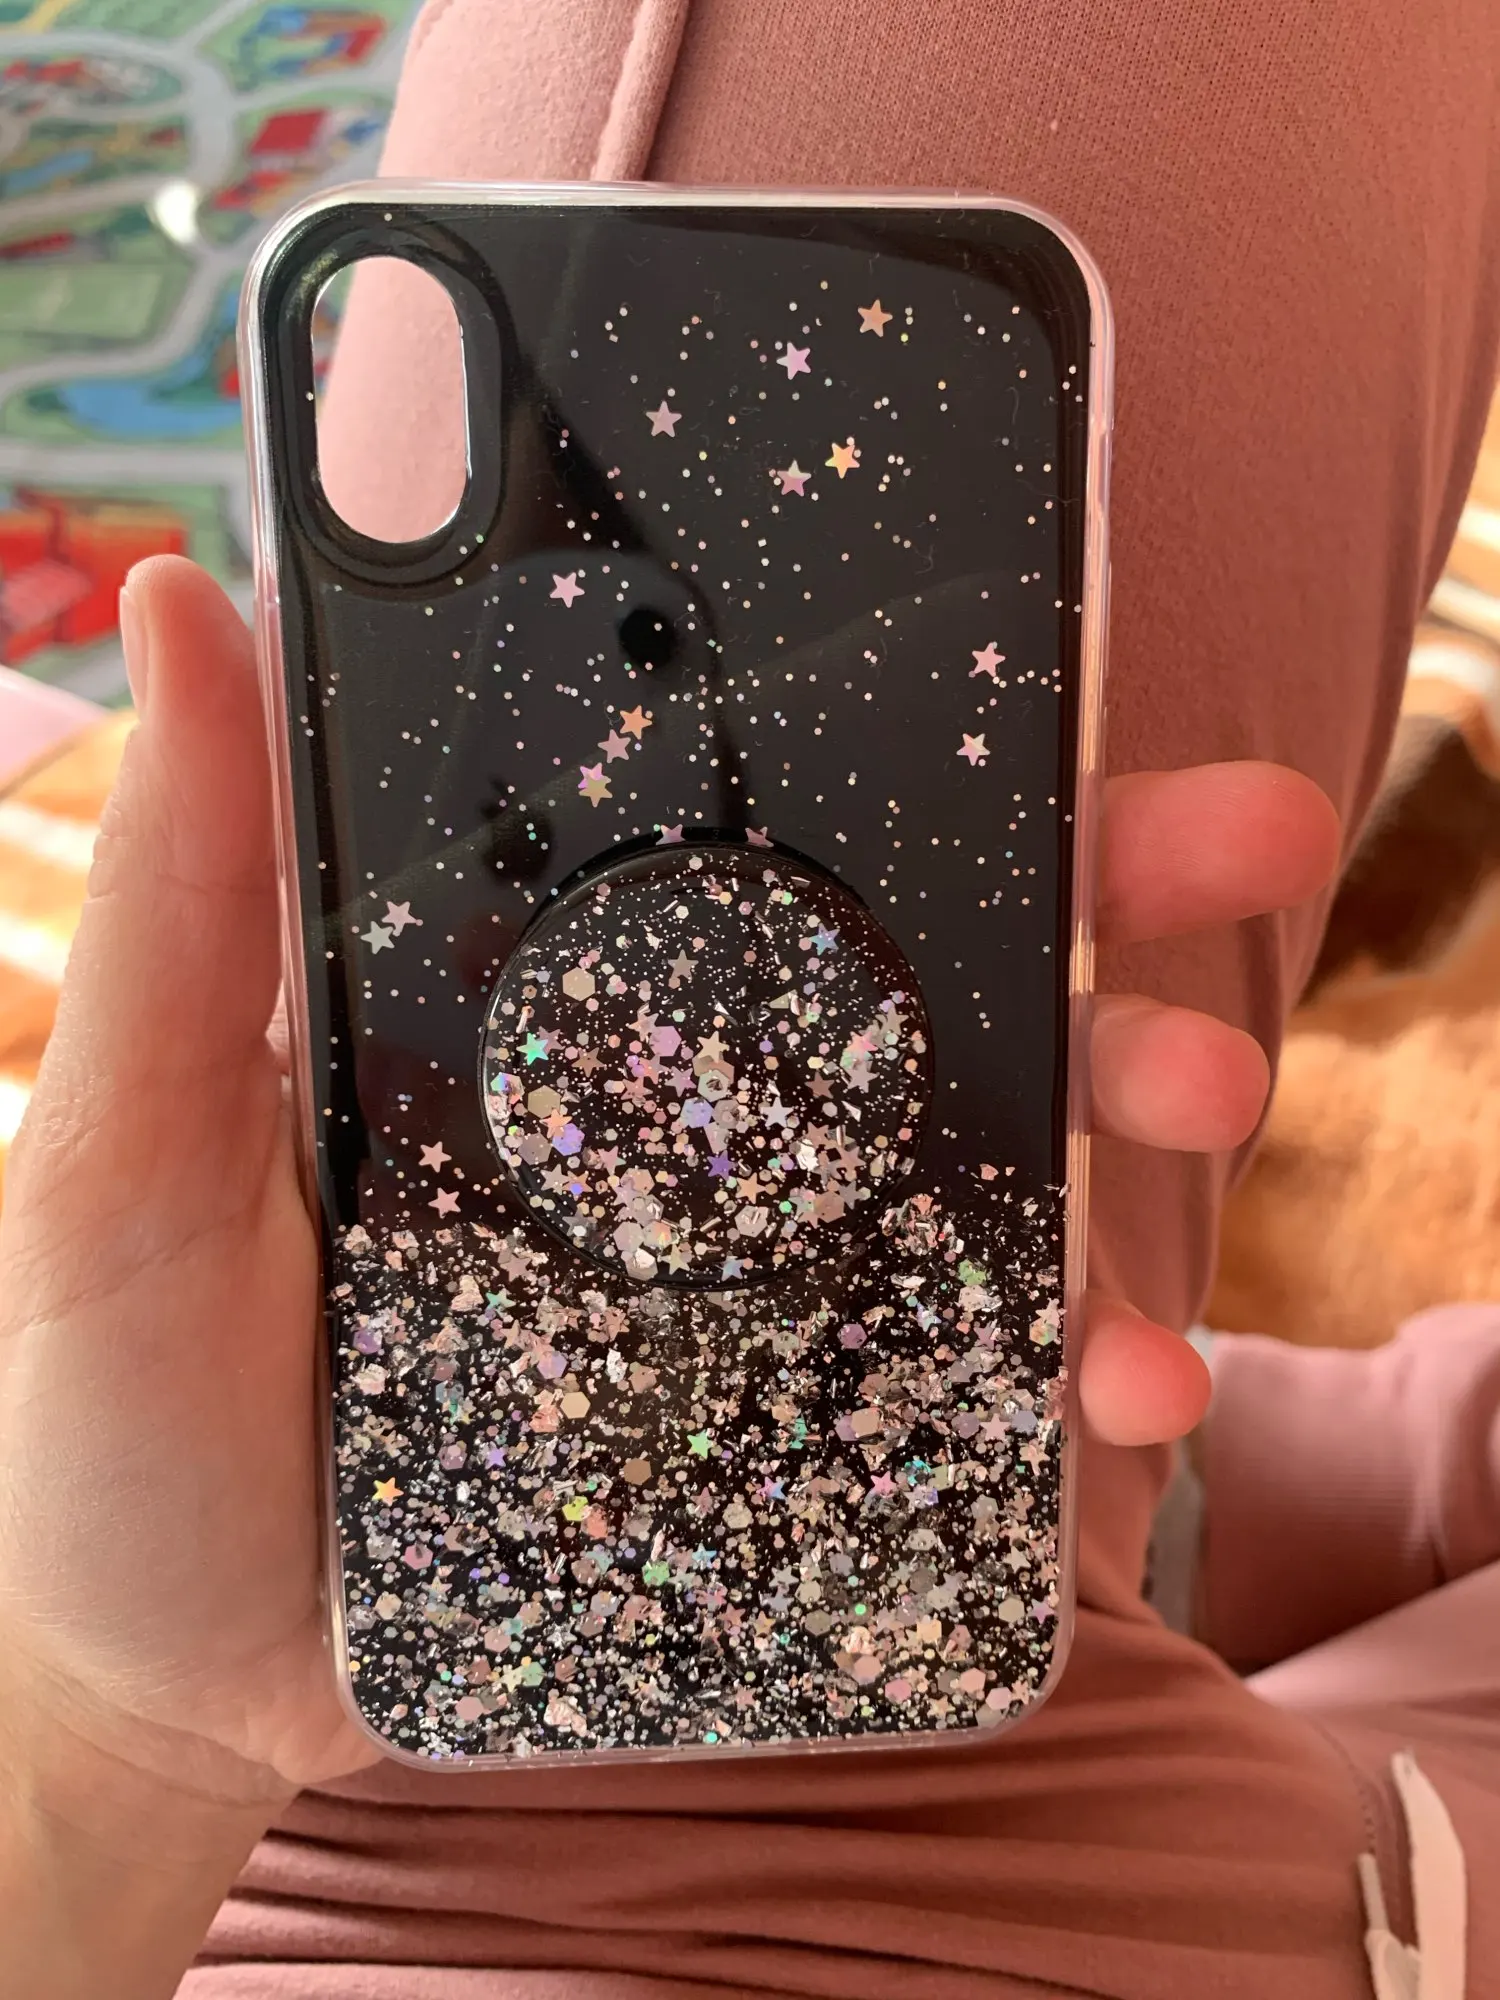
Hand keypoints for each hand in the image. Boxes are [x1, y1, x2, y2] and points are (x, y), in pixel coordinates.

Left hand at [0, 557, 1338, 1816]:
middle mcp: (658, 1093)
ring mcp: (729, 1255)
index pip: (730, 817)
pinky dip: (1062, 1357)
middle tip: (1241, 832)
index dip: (888, 730)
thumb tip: (185, 598)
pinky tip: (1124, 1376)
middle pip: (904, 953)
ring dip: (1120, 1096)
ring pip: (969, 1136)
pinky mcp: (773, 1412)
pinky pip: (953, 1360)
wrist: (164, 1674)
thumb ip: (181, 907)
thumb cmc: (115, 1398)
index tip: (1040, 663)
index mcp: (531, 984)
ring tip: (1202, 1092)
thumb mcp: (126, 1153)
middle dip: (1093, 884)